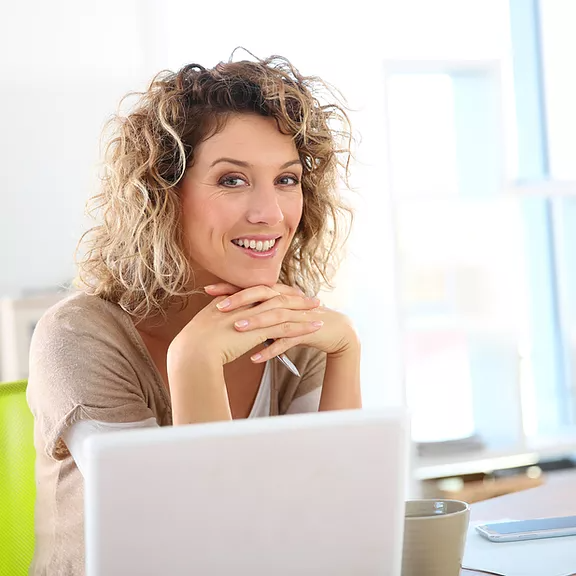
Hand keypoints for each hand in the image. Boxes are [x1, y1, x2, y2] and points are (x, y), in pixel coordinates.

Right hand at [167, 284, 321, 370]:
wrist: (194, 351)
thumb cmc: (195, 345)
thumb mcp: (206, 327)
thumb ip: (217, 322)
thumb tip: (221, 326)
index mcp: (232, 300)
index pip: (260, 293)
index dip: (277, 293)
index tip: (290, 294)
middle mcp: (245, 304)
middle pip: (276, 296)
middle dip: (295, 297)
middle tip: (311, 298)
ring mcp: (253, 316)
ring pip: (285, 310)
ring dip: (304, 311)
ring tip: (319, 311)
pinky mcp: (260, 331)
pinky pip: (287, 327)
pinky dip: (303, 327)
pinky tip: (315, 328)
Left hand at [206, 283, 359, 363]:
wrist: (334, 329)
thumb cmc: (302, 319)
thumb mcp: (279, 311)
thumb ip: (259, 308)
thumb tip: (231, 310)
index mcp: (280, 293)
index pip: (252, 286)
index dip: (232, 287)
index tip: (209, 290)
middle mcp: (288, 300)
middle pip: (263, 295)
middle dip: (241, 300)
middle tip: (219, 307)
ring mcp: (298, 315)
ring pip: (275, 316)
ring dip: (256, 323)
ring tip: (236, 329)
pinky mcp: (306, 331)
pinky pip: (287, 340)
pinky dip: (271, 349)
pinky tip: (255, 358)